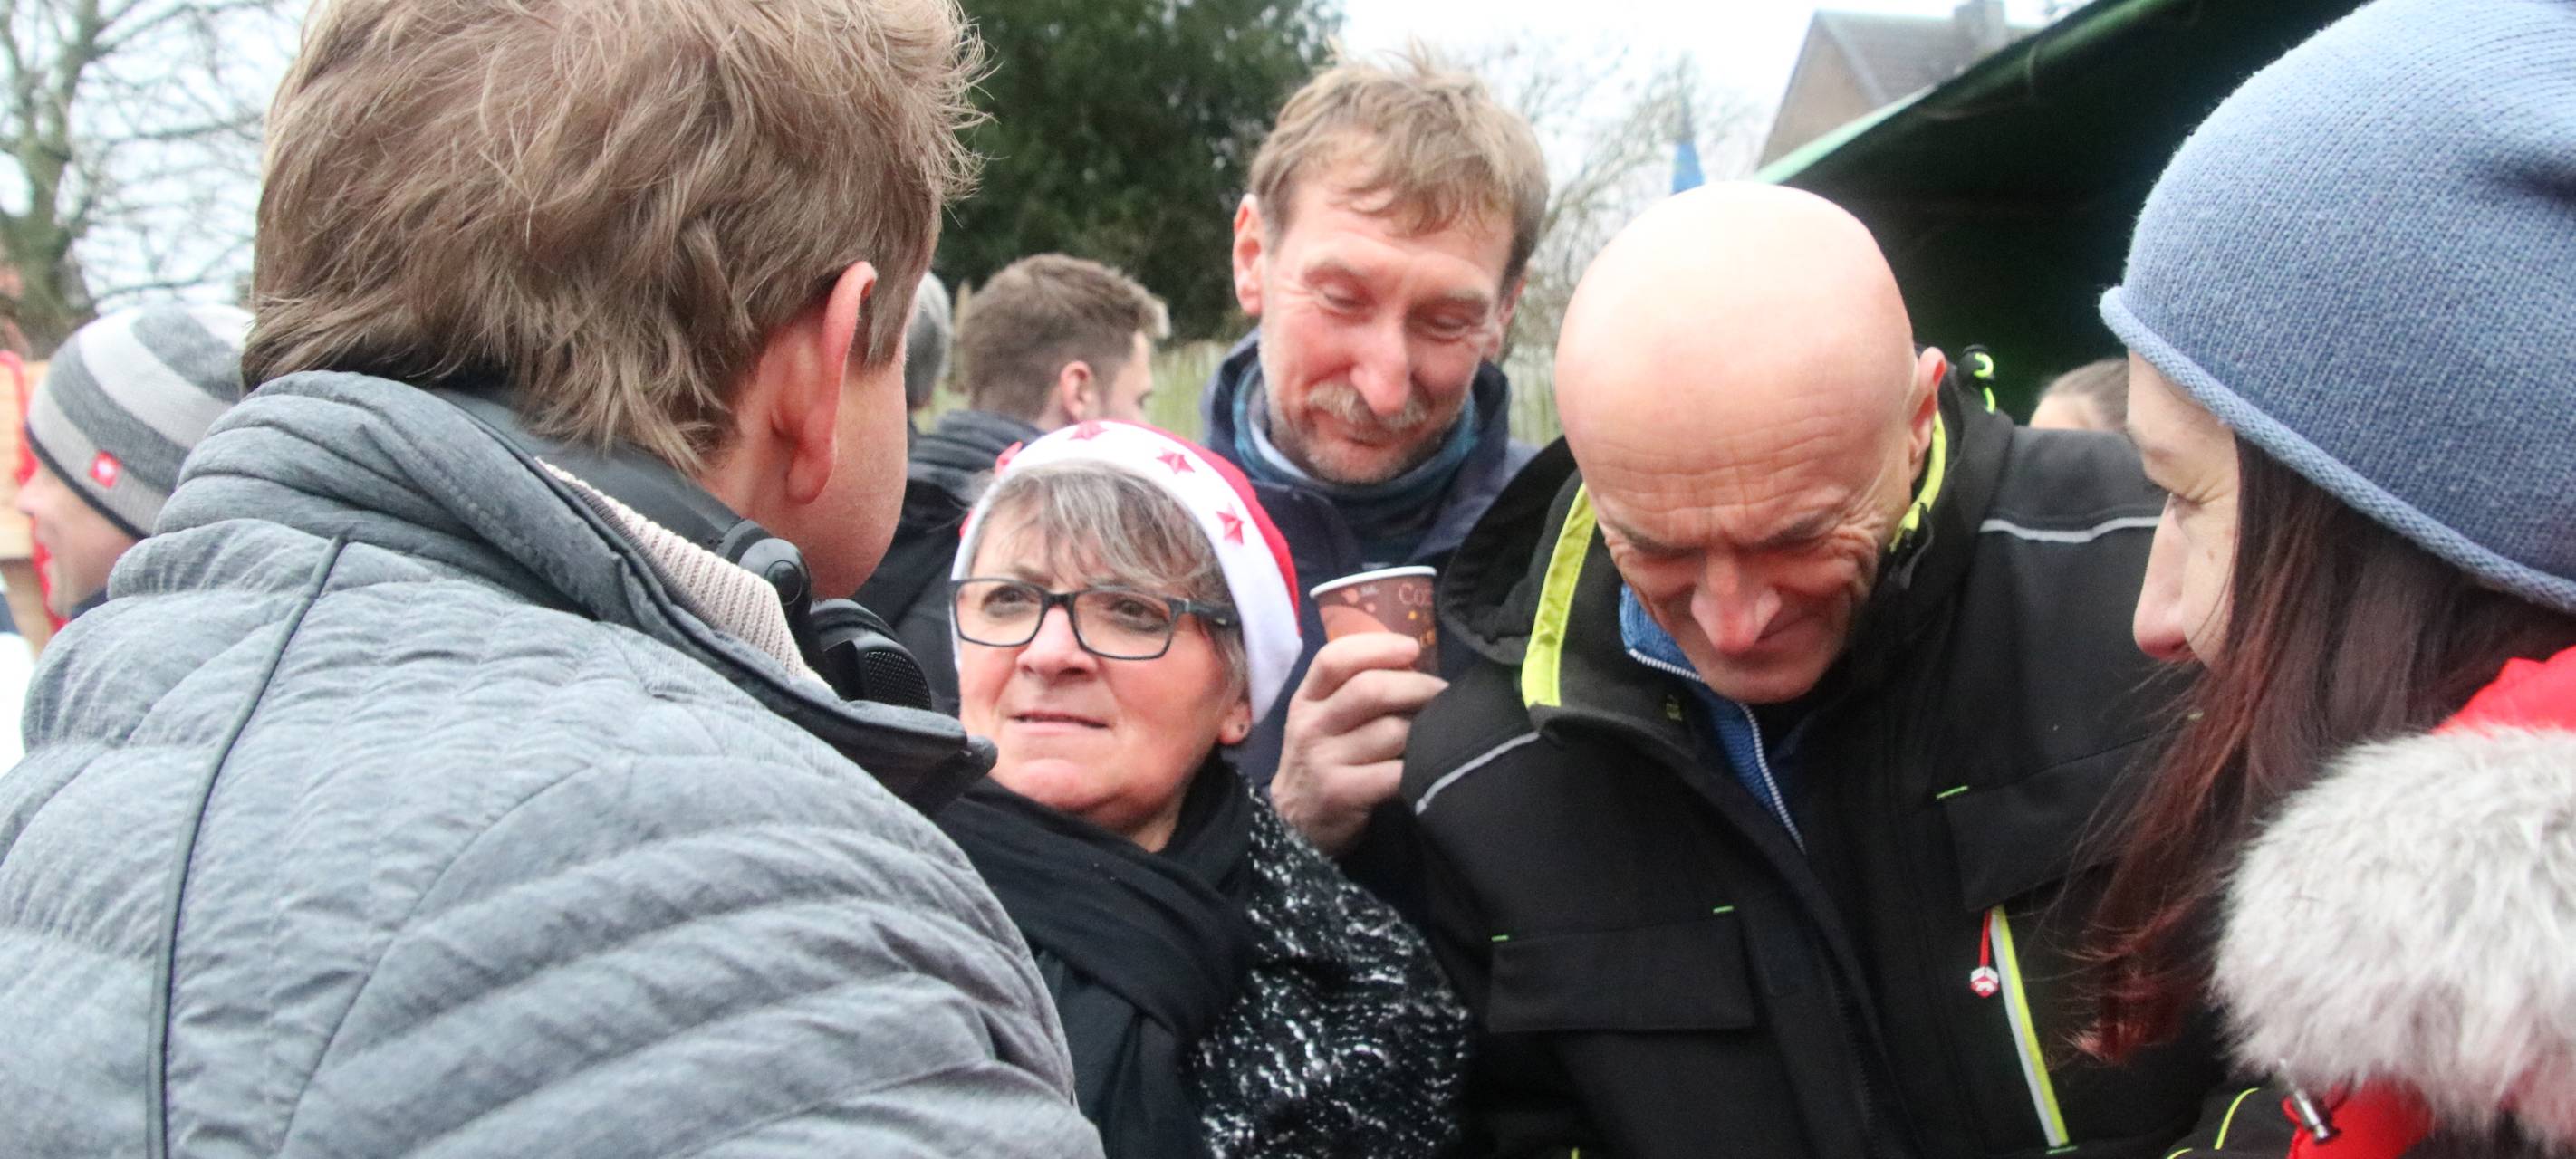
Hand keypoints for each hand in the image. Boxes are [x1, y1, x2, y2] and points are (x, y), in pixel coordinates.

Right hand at [1272, 633, 1447, 856]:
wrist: (1294, 827)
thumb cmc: (1323, 762)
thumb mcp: (1321, 721)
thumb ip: (1352, 690)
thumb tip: (1412, 663)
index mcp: (1306, 700)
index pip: (1334, 658)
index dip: (1377, 646)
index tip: (1412, 647)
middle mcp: (1311, 726)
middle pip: (1370, 689)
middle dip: (1417, 686)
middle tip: (1443, 693)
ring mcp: (1324, 761)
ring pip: (1391, 731)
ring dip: (1424, 729)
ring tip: (1437, 732)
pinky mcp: (1341, 794)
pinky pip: (1395, 773)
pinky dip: (1419, 768)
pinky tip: (1425, 769)